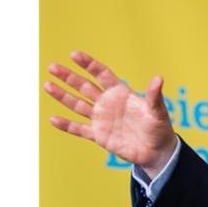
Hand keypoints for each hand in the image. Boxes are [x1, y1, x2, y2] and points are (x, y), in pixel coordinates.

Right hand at [44, 51, 176, 176]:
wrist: (157, 151)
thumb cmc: (160, 128)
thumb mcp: (158, 111)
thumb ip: (154, 96)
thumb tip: (159, 78)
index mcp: (121, 93)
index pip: (102, 75)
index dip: (89, 64)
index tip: (74, 54)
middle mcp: (108, 104)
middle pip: (84, 87)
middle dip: (69, 77)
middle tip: (52, 67)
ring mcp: (102, 119)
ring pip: (78, 105)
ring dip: (63, 96)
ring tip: (47, 85)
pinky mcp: (99, 136)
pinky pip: (80, 129)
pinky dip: (67, 125)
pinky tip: (53, 119)